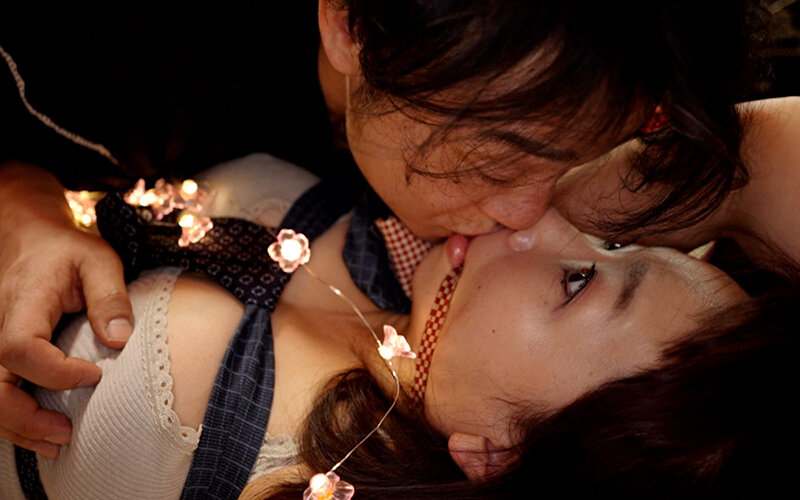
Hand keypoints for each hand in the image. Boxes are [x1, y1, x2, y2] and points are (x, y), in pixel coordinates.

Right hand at [0, 161, 132, 455]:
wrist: (31, 240)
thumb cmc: (67, 250)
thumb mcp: (98, 260)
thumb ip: (110, 297)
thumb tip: (120, 341)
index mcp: (22, 306)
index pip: (21, 350)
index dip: (56, 373)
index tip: (96, 375)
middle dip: (26, 418)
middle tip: (67, 434)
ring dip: (20, 427)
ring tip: (60, 443)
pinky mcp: (2, 356)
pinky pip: (0, 392)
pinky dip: (17, 419)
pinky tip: (44, 434)